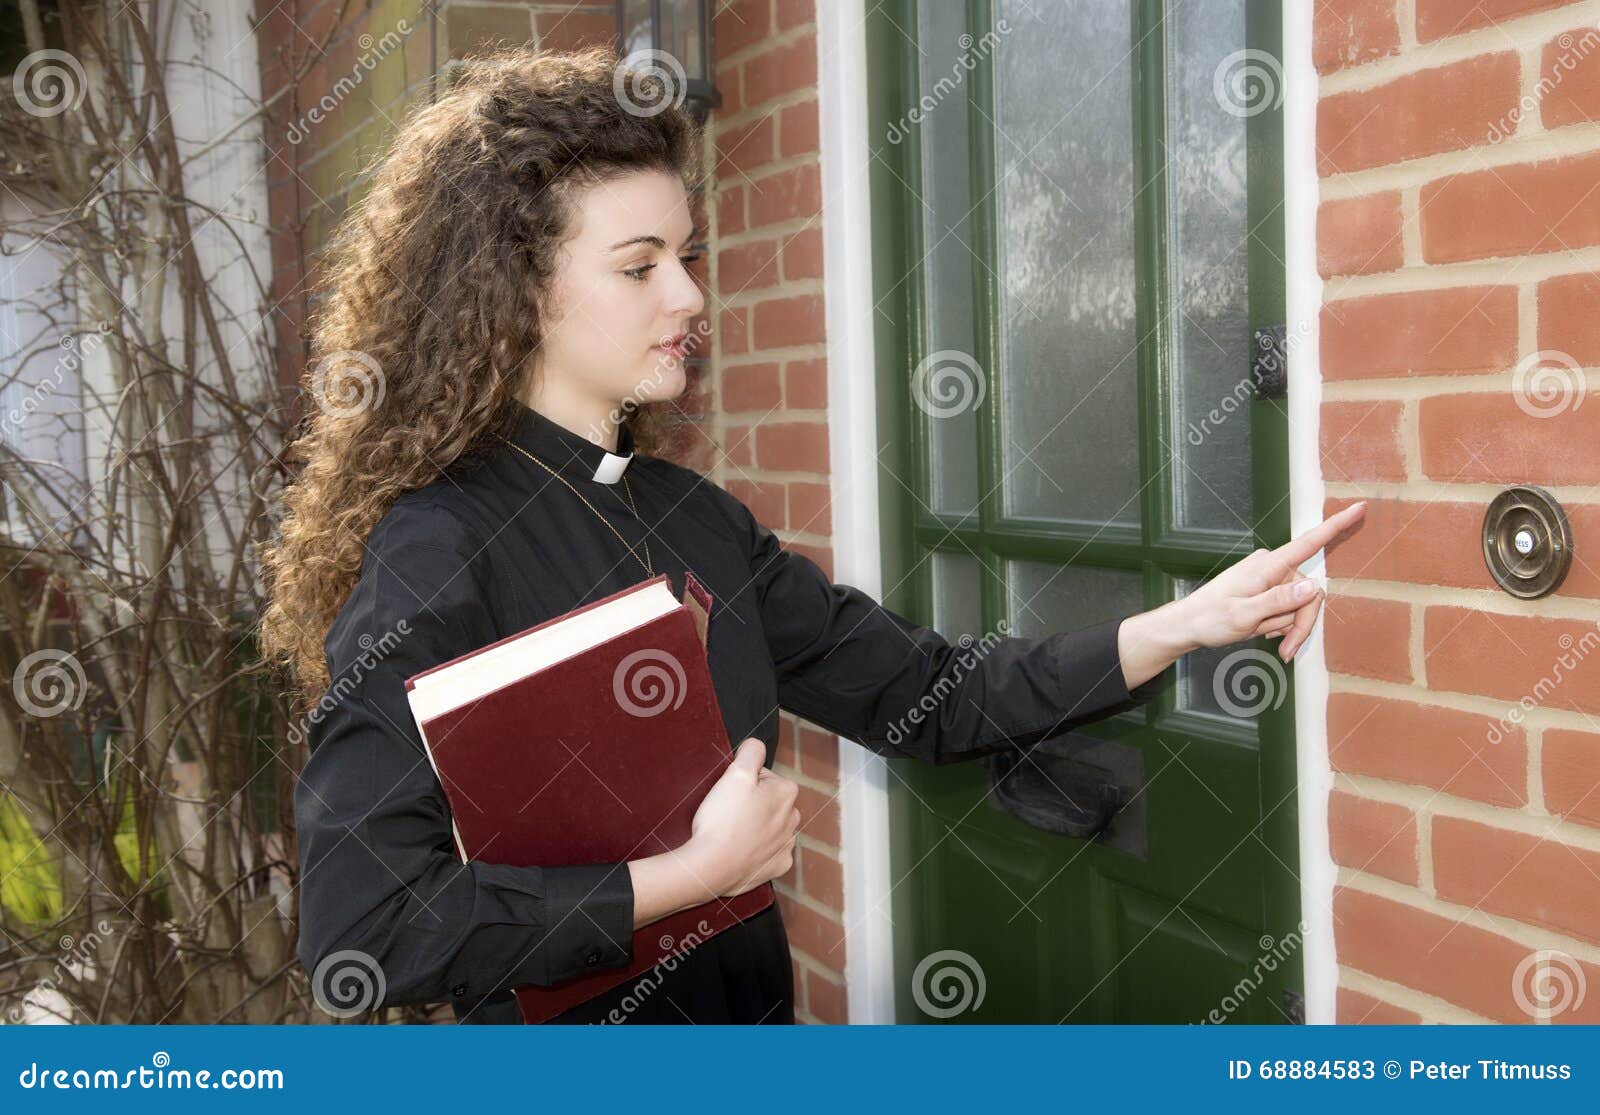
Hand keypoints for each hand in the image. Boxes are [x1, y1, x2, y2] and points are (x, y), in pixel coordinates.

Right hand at [685, 738, 798, 897]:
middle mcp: (792, 818)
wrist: (711, 867)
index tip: (730, 794)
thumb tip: (756, 746)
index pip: (763, 776)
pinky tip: (740, 850)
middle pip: (768, 801)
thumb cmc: (722, 821)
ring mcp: (785, 844)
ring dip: (754, 827)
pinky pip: (767, 853)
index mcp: (786, 792)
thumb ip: (751, 752)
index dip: (743, 781)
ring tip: (731, 832)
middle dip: (751, 804)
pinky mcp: (777, 866)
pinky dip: (755, 851)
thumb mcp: (735, 773)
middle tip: (727, 812)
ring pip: (768, 826)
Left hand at [1176, 502, 1367, 661]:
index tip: (1359, 508)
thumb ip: (1279, 600)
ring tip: (1261, 633)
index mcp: (1268, 566)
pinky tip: (1263, 631)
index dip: (1336, 526)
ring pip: (1301, 606)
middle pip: (1310, 595)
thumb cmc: (1209, 618)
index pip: (1308, 543)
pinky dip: (1282, 626)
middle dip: (1300, 624)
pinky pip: (1290, 611)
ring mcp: (1272, 579)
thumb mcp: (1243, 614)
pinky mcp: (1269, 591)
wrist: (1188, 626)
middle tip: (1285, 650)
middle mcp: (1273, 567)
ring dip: (1287, 627)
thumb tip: (1314, 586)